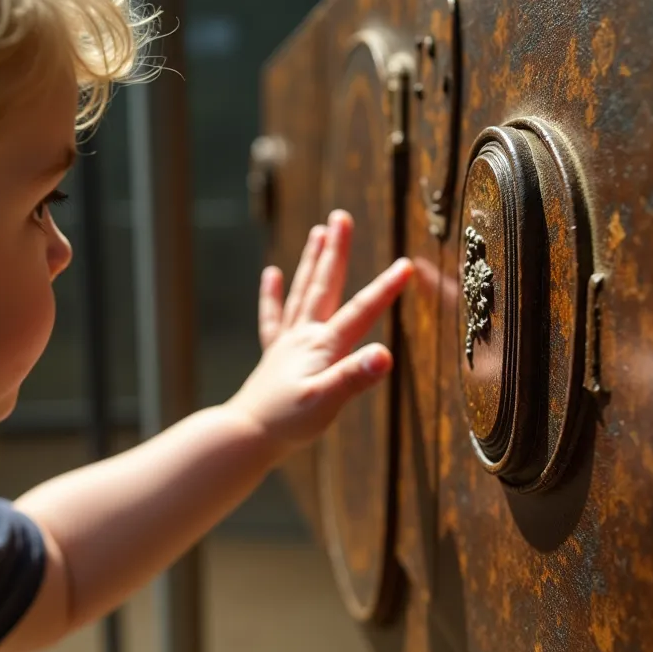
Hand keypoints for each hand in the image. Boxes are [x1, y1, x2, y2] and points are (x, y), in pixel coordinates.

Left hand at [224, 210, 413, 452]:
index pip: (360, 312)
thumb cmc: (287, 422)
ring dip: (311, 261)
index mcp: (322, 346)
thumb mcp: (327, 402)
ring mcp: (287, 343)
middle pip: (324, 285)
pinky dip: (272, 294)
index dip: (385, 289)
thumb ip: (355, 377)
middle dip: (336, 251)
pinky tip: (270, 275)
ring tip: (318, 232)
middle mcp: (304, 336)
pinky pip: (273, 317)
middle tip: (342, 217)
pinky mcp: (274, 355)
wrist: (245, 435)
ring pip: (301, 292)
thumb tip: (385, 355)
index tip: (407, 264)